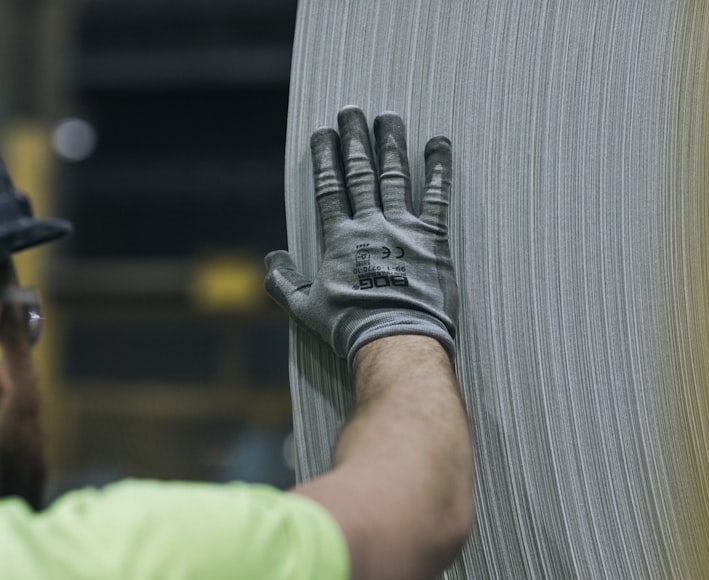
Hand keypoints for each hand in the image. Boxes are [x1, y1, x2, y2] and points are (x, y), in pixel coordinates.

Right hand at [265, 106, 457, 366]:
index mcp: (340, 239)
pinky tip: (439, 144)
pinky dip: (439, 169)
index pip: (330, 187)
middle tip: (352, 110)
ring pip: (394, 176)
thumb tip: (269, 261)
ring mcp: (403, 229)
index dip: (325, 158)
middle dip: (355, 140)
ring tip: (389, 117)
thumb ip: (284, 282)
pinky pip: (437, 197)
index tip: (323, 132)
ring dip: (391, 144)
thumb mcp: (306, 309)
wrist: (395, 340)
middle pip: (361, 173)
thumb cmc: (350, 328)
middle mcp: (370, 226)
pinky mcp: (433, 239)